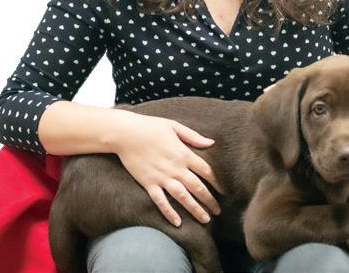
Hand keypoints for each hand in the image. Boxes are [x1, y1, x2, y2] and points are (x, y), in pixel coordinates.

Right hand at [112, 113, 224, 227]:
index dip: (217, 182)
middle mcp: (175, 168)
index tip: (223, 191)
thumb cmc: (150, 126)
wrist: (125, 133)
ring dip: (195, 209)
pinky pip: (160, 201)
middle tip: (218, 211)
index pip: (206, 171)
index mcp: (183, 153)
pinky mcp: (148, 183)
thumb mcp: (174, 126)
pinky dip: (169, 212)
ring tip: (205, 220)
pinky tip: (177, 222)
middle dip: (209, 200)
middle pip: (197, 187)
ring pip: (182, 197)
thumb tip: (211, 142)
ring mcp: (161, 177)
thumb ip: (193, 136)